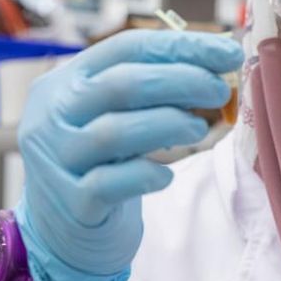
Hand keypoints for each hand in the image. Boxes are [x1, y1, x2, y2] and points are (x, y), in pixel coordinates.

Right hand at [15, 29, 244, 280]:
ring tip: (198, 129)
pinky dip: (146, 175)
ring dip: (168, 124)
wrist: (62, 233)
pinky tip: (166, 176)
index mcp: (65, 82)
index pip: (125, 48)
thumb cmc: (102, 165)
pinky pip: (111, 183)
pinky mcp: (70, 203)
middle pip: (122, 85)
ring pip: (114, 132)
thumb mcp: (117, 116)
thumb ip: (154, 90)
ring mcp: (56, 160)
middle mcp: (52, 116)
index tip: (228, 53)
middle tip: (220, 91)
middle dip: (182, 81)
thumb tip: (222, 61)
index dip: (182, 47)